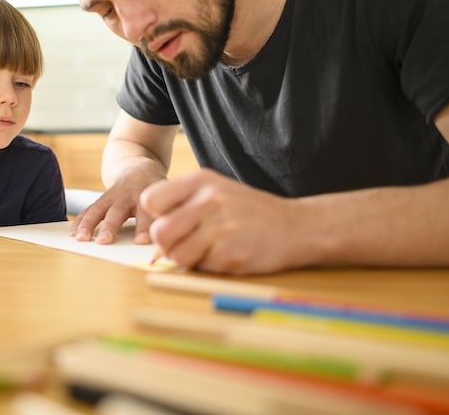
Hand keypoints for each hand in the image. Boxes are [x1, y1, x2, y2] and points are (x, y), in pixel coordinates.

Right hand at [70, 174, 160, 244]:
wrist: (139, 170)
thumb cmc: (156, 194)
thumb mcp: (165, 201)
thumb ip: (164, 219)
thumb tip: (164, 247)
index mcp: (147, 197)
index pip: (146, 213)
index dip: (144, 227)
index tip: (141, 242)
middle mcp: (128, 195)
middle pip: (118, 211)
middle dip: (110, 226)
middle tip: (105, 241)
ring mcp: (112, 196)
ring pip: (98, 209)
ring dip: (89, 224)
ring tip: (82, 239)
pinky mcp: (102, 199)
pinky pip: (88, 210)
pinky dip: (80, 221)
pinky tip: (73, 234)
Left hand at [140, 169, 312, 273]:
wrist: (297, 227)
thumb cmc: (248, 211)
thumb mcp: (215, 192)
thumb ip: (182, 209)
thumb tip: (153, 249)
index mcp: (200, 181)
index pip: (151, 200)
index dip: (156, 216)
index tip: (171, 222)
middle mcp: (209, 200)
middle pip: (159, 232)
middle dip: (167, 245)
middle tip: (184, 244)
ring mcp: (221, 227)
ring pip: (176, 255)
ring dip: (187, 258)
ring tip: (207, 250)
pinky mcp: (231, 254)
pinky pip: (201, 268)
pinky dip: (209, 266)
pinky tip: (227, 254)